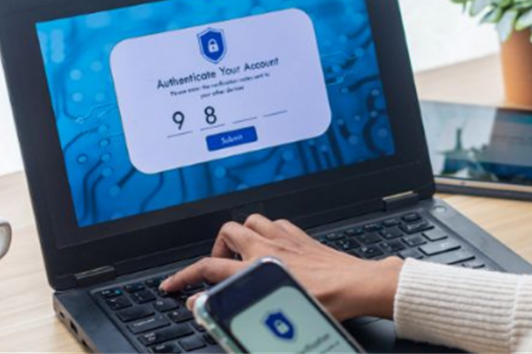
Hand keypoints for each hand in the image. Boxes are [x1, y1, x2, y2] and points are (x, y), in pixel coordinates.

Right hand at [159, 214, 403, 320]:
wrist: (359, 284)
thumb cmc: (328, 300)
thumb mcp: (276, 309)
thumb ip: (238, 304)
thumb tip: (208, 306)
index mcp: (258, 264)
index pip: (209, 268)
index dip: (185, 276)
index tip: (172, 285)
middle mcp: (268, 246)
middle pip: (227, 233)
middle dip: (217, 249)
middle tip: (220, 269)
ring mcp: (286, 238)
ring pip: (251, 221)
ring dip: (242, 236)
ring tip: (244, 256)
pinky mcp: (302, 236)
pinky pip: (276, 224)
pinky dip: (268, 232)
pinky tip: (274, 247)